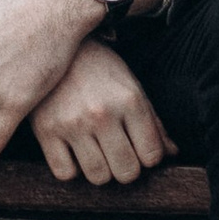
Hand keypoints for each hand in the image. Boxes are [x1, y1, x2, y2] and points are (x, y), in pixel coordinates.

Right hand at [30, 40, 172, 186]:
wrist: (53, 42)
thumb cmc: (99, 68)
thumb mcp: (131, 86)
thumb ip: (153, 122)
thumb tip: (172, 154)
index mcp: (129, 100)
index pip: (151, 155)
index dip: (148, 157)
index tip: (138, 148)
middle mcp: (102, 113)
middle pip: (127, 172)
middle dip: (126, 167)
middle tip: (118, 154)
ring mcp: (72, 123)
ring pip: (98, 177)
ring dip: (100, 170)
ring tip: (96, 152)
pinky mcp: (46, 130)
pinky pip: (65, 173)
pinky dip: (71, 169)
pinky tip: (73, 151)